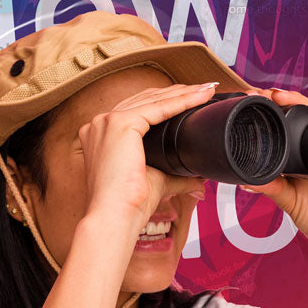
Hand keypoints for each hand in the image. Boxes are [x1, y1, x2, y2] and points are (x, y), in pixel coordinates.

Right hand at [77, 83, 215, 232]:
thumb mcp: (157, 182)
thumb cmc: (129, 204)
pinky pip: (158, 107)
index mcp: (103, 134)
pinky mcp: (120, 124)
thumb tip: (199, 182)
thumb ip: (177, 178)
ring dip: (183, 93)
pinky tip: (200, 97)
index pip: (138, 109)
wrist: (116, 217)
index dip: (166, 102)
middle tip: (204, 90)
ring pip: (153, 100)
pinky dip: (182, 101)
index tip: (190, 99)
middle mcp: (100, 123)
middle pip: (146, 99)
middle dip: (177, 92)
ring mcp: (107, 121)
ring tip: (207, 90)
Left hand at [241, 88, 307, 259]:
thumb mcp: (288, 200)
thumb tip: (244, 180)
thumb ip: (270, 186)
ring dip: (299, 101)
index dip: (268, 116)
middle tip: (262, 95)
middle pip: (298, 117)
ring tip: (280, 95)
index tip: (250, 104)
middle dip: (280, 102)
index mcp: (298, 158)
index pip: (282, 129)